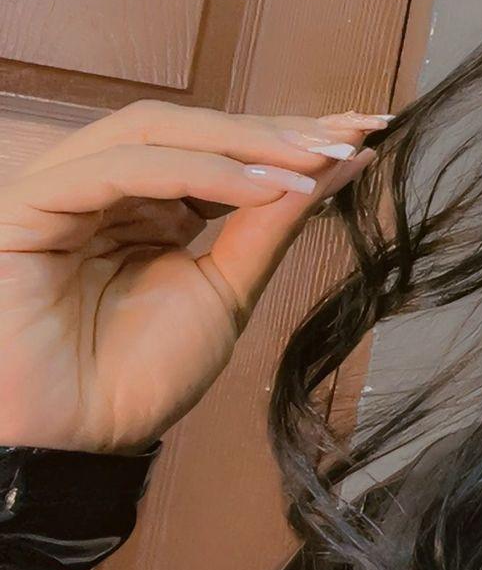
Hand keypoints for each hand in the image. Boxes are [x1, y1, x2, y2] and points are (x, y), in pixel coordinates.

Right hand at [0, 100, 386, 453]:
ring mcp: (62, 190)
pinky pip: (117, 170)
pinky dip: (196, 171)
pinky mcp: (26, 206)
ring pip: (153, 131)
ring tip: (311, 163)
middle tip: (345, 135)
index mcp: (147, 203)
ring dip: (242, 143)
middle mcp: (104, 186)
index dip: (285, 136)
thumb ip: (272, 223)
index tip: (360, 132)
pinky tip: (259, 189)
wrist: (80, 444)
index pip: (218, 146)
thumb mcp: (228, 288)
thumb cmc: (141, 376)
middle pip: (190, 126)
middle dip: (273, 130)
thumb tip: (339, 162)